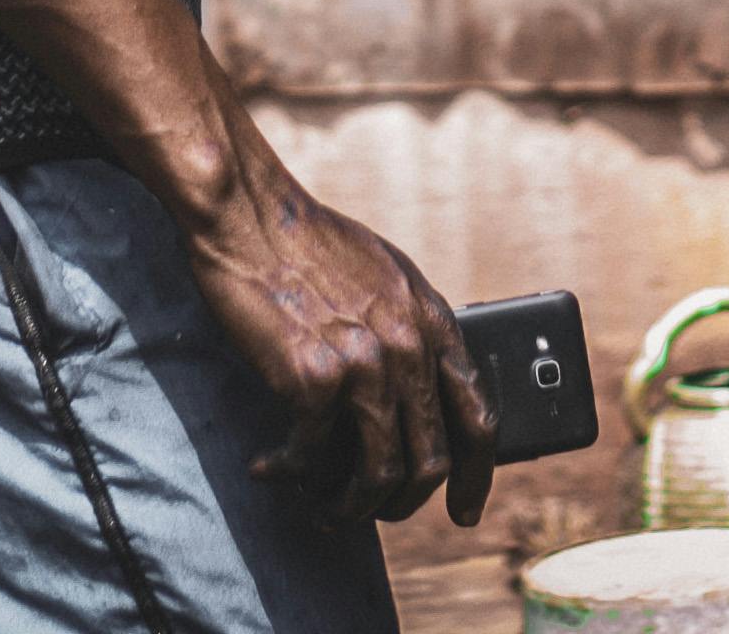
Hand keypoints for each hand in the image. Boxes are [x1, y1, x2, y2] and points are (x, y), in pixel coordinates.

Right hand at [181, 152, 498, 524]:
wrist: (250, 215)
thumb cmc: (308, 244)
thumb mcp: (386, 277)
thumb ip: (410, 332)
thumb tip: (416, 397)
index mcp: (433, 322)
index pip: (478, 419)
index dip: (475, 476)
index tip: (463, 510)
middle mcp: (408, 347)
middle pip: (429, 461)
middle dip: (401, 503)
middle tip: (373, 513)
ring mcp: (364, 365)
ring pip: (378, 474)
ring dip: (350, 505)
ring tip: (323, 507)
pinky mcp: (313, 378)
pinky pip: (313, 456)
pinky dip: (292, 474)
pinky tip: (271, 468)